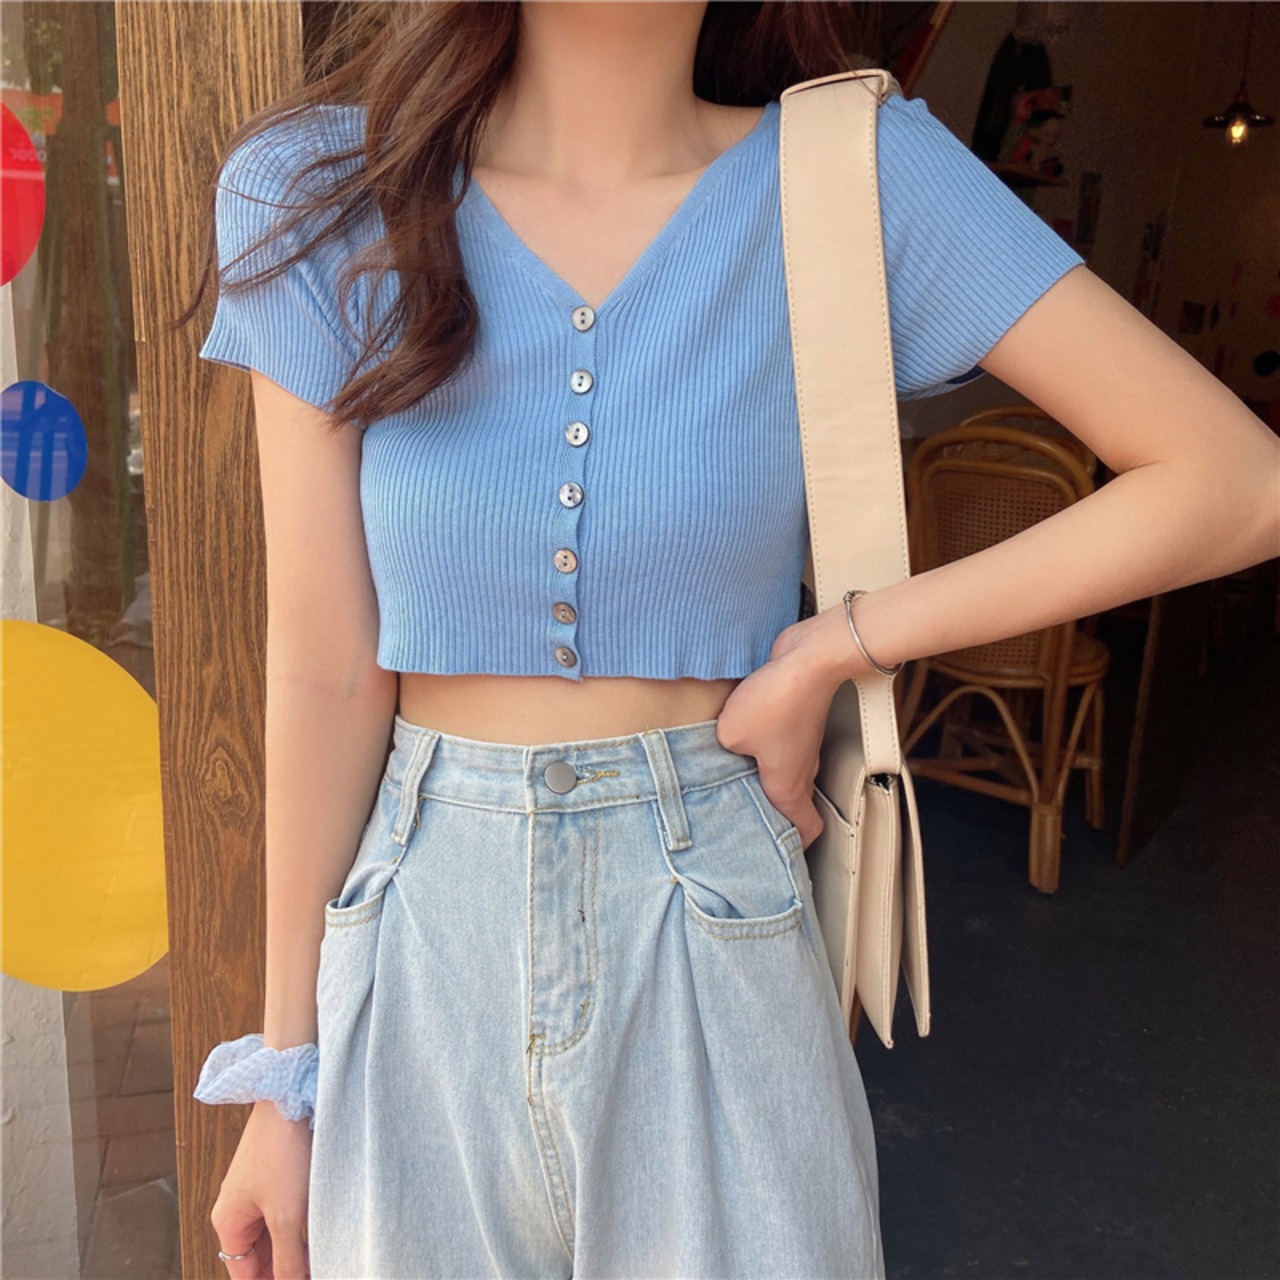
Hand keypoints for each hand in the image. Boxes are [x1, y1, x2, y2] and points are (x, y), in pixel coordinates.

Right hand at [210, 1100, 312, 1278]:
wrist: (290, 1096)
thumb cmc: (282, 1151)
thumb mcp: (287, 1215)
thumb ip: (288, 1259)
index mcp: (228, 1222)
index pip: (244, 1275)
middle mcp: (237, 1207)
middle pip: (258, 1256)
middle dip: (282, 1270)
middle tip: (314, 1270)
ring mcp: (256, 1190)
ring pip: (274, 1234)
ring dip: (294, 1249)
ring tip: (320, 1258)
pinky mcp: (276, 1174)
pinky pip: (283, 1212)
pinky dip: (298, 1227)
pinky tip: (320, 1232)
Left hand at [715, 603, 868, 848]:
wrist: (808, 660)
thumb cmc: (780, 700)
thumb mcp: (730, 735)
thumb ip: (718, 752)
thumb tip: (717, 749)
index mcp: (789, 786)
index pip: (807, 830)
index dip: (795, 846)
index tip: (778, 854)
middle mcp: (803, 769)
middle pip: (794, 803)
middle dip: (773, 813)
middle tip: (748, 817)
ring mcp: (803, 743)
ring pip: (786, 772)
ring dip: (765, 777)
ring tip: (737, 775)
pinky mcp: (797, 720)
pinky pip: (780, 743)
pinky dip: (765, 747)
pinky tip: (742, 735)